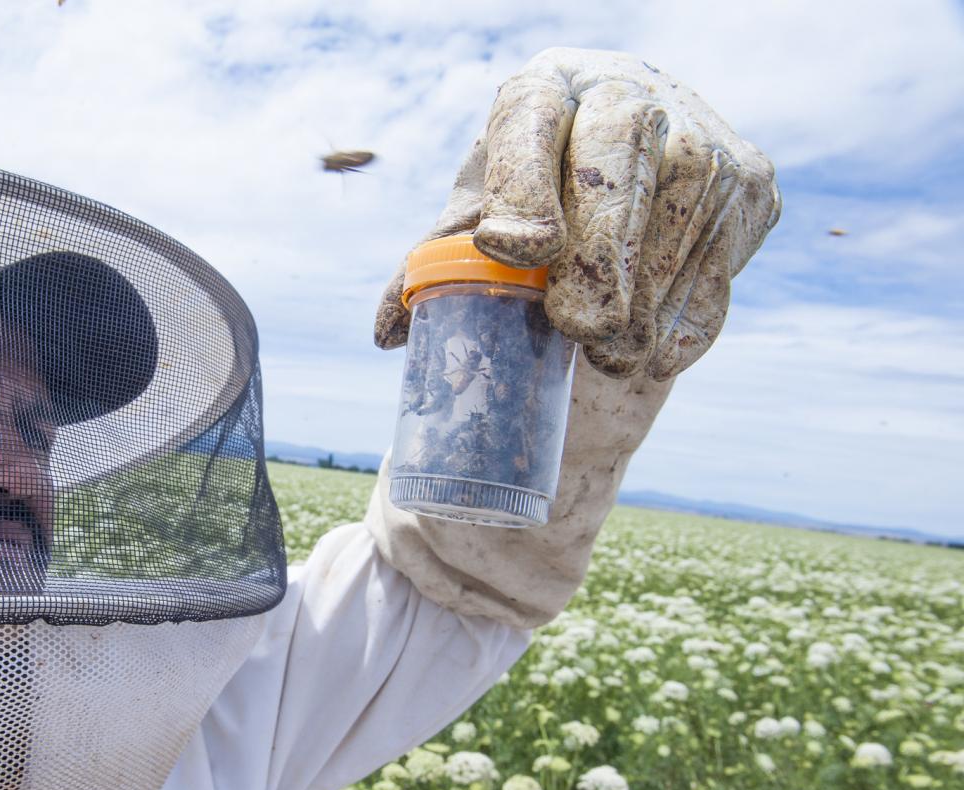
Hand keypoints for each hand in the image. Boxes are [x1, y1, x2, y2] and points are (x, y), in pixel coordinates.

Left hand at [375, 47, 781, 379]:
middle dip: (597, 262)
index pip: (532, 123)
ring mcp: (702, 135)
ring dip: (640, 311)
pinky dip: (683, 326)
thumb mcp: (478, 211)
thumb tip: (387, 333)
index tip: (512, 249)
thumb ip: (431, 262)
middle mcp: (629, 92)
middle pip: (616, 173)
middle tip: (573, 327)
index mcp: (544, 88)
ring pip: (677, 231)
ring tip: (604, 351)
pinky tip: (649, 349)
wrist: (635, 164)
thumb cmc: (534, 194)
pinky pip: (718, 268)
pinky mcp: (752, 185)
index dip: (523, 188)